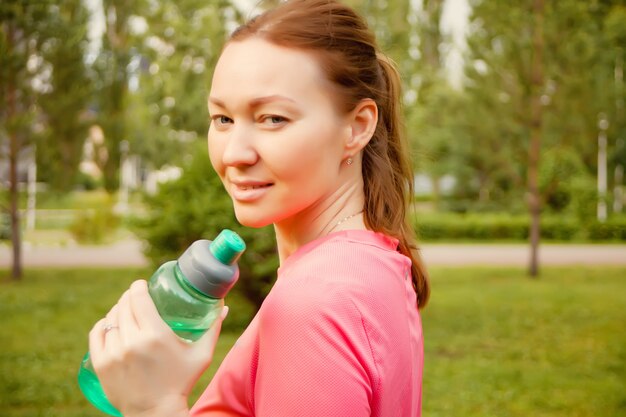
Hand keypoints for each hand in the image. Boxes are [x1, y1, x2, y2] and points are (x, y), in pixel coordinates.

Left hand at [89, 280, 227, 416]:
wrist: (155, 413)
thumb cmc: (181, 381)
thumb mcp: (201, 355)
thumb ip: (213, 328)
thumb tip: (224, 307)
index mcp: (155, 335)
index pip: (139, 298)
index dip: (138, 286)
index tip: (142, 284)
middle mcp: (132, 341)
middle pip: (124, 305)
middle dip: (129, 296)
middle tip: (136, 296)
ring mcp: (114, 353)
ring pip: (110, 318)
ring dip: (118, 309)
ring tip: (126, 310)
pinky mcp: (101, 364)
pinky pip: (97, 333)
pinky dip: (103, 324)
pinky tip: (110, 322)